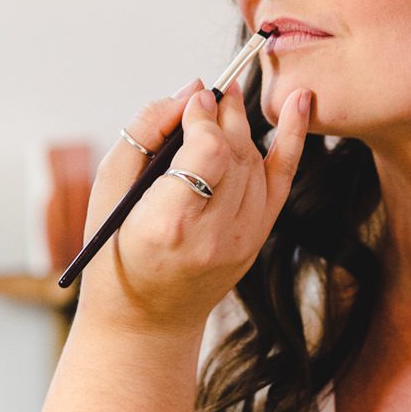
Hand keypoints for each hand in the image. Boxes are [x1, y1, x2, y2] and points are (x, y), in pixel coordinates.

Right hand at [76, 80, 311, 339]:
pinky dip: (294, 138)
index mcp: (169, 225)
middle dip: (224, 112)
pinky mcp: (257, 240)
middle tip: (210, 92)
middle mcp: (213, 236)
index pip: (209, 153)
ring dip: (243, 123)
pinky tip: (301, 101)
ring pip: (256, 160)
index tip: (192, 101)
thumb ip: (146, 131)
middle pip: (235, 152)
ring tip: (228, 99)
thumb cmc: (114, 250)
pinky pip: (282, 179)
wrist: (145, 321)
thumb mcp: (109, 188)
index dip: (204, 117)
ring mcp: (242, 242)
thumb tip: (190, 90)